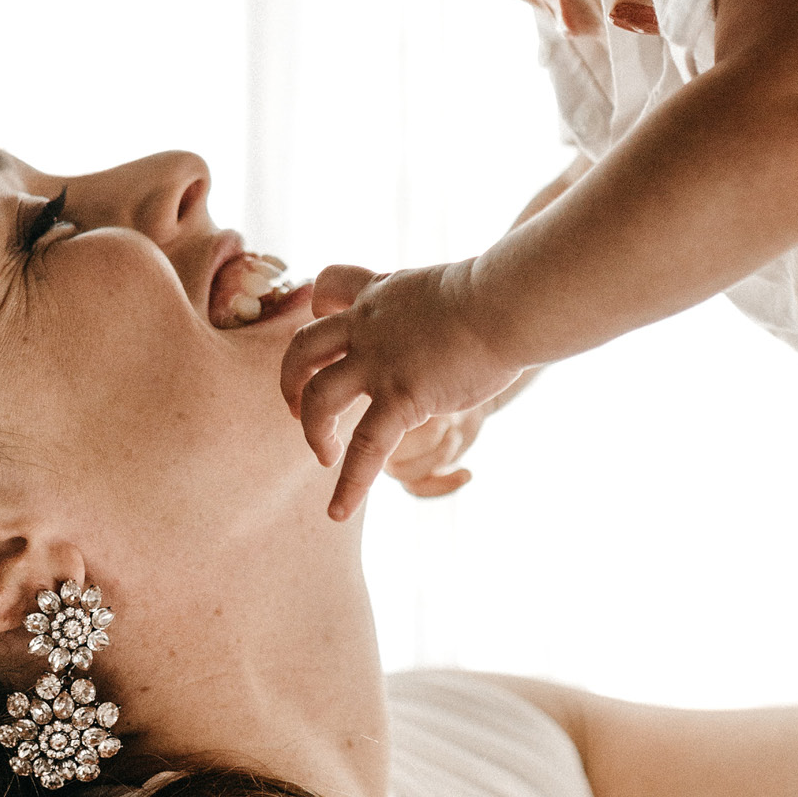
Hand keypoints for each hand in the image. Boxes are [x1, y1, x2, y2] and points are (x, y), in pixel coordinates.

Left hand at [280, 262, 523, 520]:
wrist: (506, 303)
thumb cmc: (498, 296)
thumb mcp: (449, 288)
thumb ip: (433, 308)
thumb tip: (455, 319)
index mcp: (381, 293)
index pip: (330, 284)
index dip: (320, 304)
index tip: (325, 320)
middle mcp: (368, 326)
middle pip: (303, 347)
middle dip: (291, 380)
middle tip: (295, 406)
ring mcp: (380, 362)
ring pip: (318, 397)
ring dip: (312, 430)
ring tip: (323, 454)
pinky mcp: (402, 396)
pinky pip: (365, 447)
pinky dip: (349, 484)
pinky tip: (338, 512)